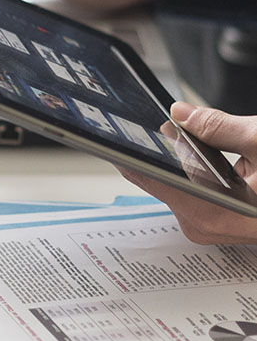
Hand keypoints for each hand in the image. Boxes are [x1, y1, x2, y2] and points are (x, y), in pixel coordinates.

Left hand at [118, 102, 256, 243]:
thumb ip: (220, 126)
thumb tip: (180, 113)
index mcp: (220, 213)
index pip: (158, 180)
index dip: (136, 157)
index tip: (114, 139)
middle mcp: (214, 227)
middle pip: (167, 182)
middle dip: (162, 153)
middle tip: (150, 124)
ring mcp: (218, 226)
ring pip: (181, 185)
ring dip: (180, 161)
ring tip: (175, 133)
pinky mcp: (225, 219)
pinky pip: (196, 190)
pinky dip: (195, 170)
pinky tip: (192, 148)